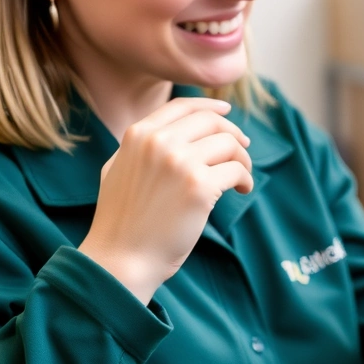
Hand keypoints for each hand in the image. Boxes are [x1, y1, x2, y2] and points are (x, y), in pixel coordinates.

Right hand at [78, 98, 253, 303]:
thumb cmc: (121, 220)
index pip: (183, 106)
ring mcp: (179, 162)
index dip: (210, 106)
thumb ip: (141, 146)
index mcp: (138, 134)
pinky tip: (242, 190)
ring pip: (230, 144)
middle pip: (212, 121)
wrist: (121, 257)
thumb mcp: (118, 168)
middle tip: (243, 151)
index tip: (227, 112)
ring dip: (243, 160)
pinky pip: (237, 170)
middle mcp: (158, 142)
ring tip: (241, 178)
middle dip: (233, 134)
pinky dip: (245, 179)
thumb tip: (174, 130)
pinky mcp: (199, 186)